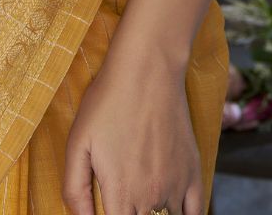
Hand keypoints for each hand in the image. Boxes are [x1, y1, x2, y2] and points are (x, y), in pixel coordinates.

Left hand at [62, 47, 203, 214]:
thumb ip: (75, 189)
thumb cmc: (108, 102)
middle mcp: (151, 198)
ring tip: (138, 198)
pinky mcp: (193, 173)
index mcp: (121, 194)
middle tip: (121, 197)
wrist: (148, 70)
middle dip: (129, 214)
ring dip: (152, 214)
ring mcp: (176, 187)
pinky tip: (171, 211)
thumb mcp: (77, 142)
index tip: (108, 209)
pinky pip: (195, 214)